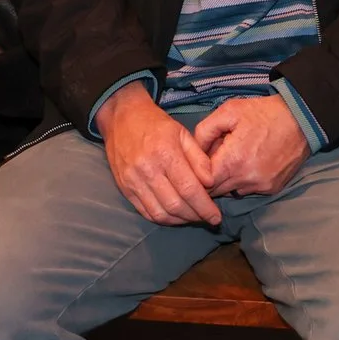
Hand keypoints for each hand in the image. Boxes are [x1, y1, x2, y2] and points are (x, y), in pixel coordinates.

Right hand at [96, 85, 221, 226]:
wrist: (122, 118)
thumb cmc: (156, 123)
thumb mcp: (182, 133)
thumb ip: (198, 158)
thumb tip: (211, 183)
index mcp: (165, 153)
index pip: (189, 189)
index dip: (204, 207)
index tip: (216, 217)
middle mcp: (147, 169)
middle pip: (175, 205)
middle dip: (195, 216)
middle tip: (207, 218)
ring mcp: (133, 181)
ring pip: (160, 213)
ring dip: (180, 221)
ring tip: (193, 217)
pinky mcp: (124, 188)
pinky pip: (146, 212)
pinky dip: (163, 218)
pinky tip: (175, 215)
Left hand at [193, 95, 308, 197]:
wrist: (301, 120)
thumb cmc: (262, 113)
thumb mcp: (228, 111)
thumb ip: (204, 131)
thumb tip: (193, 152)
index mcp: (233, 161)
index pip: (203, 182)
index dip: (196, 173)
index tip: (198, 162)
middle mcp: (246, 179)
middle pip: (216, 191)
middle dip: (210, 179)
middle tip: (214, 160)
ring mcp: (261, 186)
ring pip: (232, 192)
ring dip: (227, 180)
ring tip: (233, 160)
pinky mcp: (272, 189)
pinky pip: (249, 190)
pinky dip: (244, 180)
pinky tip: (248, 163)